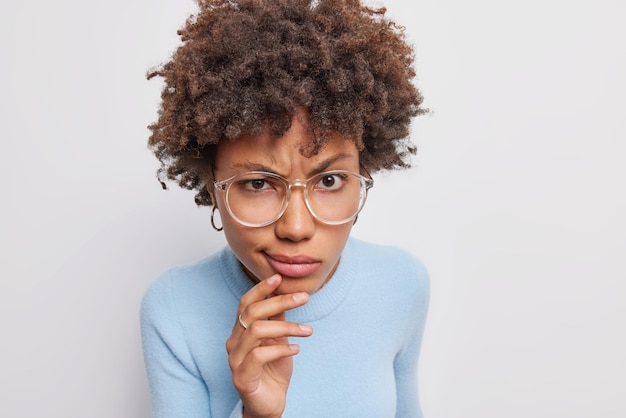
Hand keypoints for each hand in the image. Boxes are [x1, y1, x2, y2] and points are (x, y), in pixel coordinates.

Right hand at [226, 274, 312, 417]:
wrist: (270, 405)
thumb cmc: (273, 371)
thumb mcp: (279, 340)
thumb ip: (278, 320)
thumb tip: (285, 294)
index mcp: (241, 331)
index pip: (245, 303)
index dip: (260, 289)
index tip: (279, 277)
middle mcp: (234, 342)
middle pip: (252, 313)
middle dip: (279, 301)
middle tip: (304, 297)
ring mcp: (235, 360)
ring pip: (256, 331)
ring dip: (285, 327)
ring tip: (307, 330)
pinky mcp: (242, 377)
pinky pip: (259, 355)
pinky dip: (281, 350)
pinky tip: (296, 349)